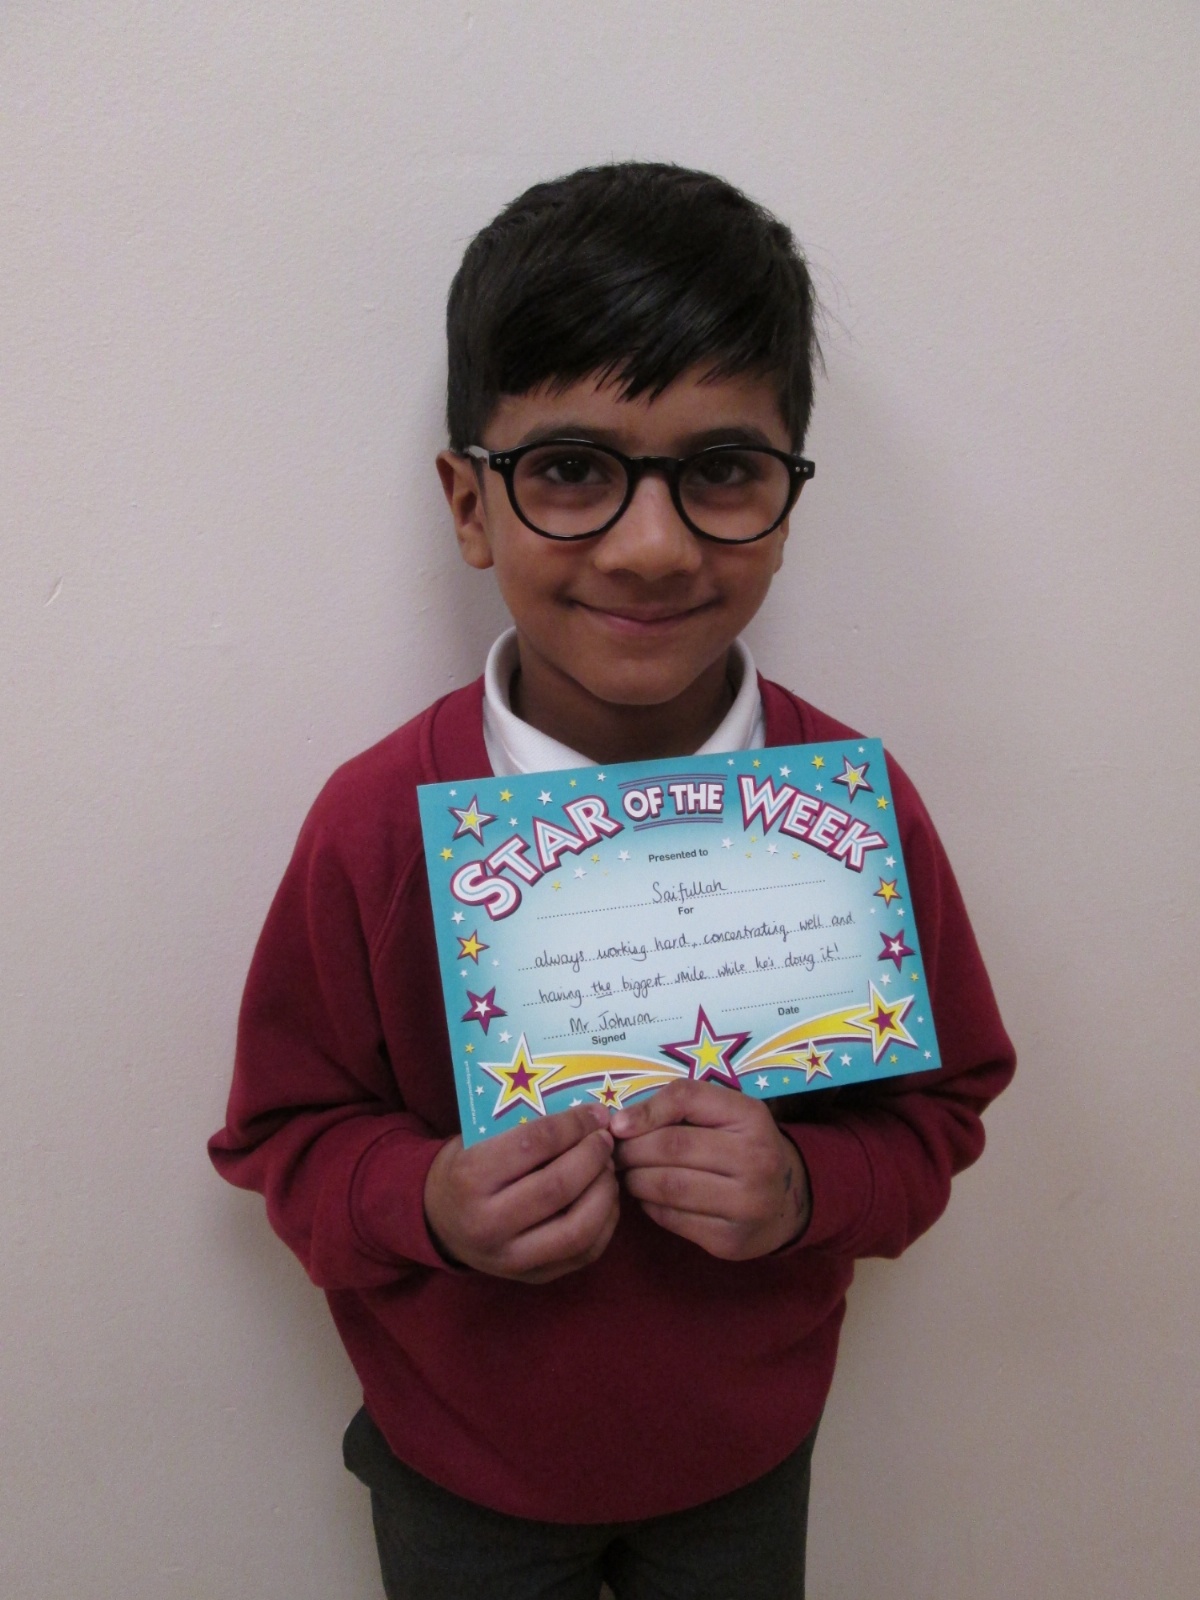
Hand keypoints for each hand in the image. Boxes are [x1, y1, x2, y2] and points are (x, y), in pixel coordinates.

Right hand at [424, 1104, 619, 1283]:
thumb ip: (524, 1128)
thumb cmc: (465, 1169)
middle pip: (558, 1187)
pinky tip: (605, 1196)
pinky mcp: (533, 1277)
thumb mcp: (477, 1139)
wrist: (440, 1223)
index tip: (595, 1113)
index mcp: (470, 1178)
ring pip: (578, 1229)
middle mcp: (488, 1224)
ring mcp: (511, 1258)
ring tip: (608, 1168)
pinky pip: (584, 1252)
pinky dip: (605, 1221)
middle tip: (606, 1139)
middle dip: (593, 1157)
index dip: (572, 1125)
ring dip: (604, 1192)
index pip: (533, 1144)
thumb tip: (585, 1115)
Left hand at [611, 1081, 810, 1258]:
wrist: (787, 1202)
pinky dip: (649, 1206)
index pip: (687, 1099)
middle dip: (631, 1149)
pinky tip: (648, 1197)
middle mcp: (756, 1160)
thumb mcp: (725, 1114)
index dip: (645, 1110)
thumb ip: (678, 1106)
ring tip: (628, 1173)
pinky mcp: (730, 1240)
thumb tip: (619, 1125)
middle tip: (616, 1152)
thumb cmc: (742, 1146)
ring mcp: (746, 1205)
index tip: (617, 1124)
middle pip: (671, 1147)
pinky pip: (672, 1219)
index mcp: (752, 1117)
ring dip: (634, 1179)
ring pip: (667, 1186)